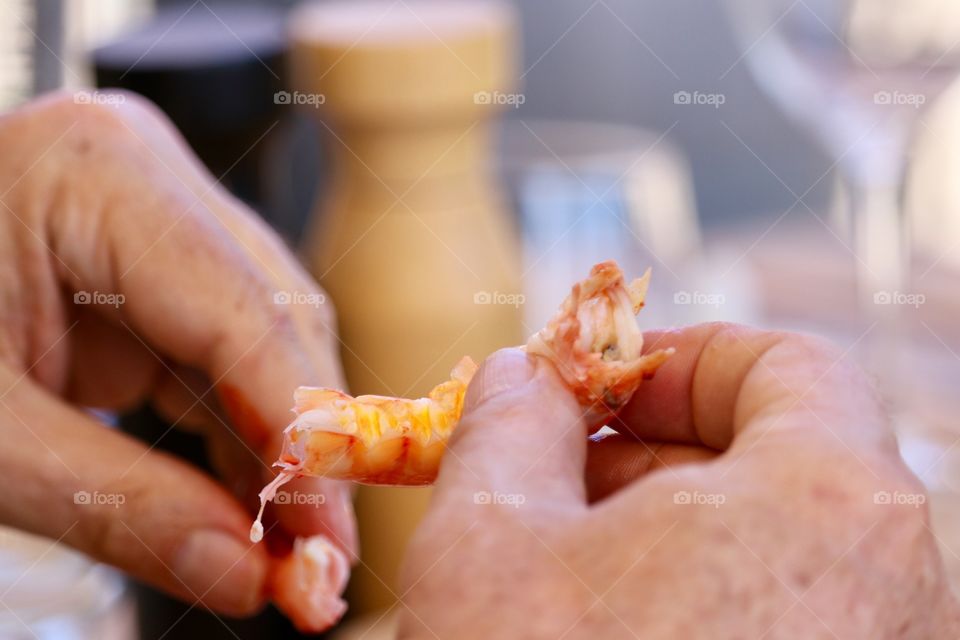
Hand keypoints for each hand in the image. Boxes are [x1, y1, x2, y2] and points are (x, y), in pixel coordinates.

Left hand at [0, 92, 354, 615]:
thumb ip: (123, 510)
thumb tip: (247, 577)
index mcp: (101, 175)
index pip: (245, 315)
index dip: (301, 440)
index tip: (329, 543)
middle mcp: (149, 178)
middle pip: (274, 323)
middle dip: (298, 453)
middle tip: (316, 565)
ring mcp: (154, 217)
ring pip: (263, 342)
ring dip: (277, 452)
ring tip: (287, 552)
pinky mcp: (148, 268)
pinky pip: (220, 352)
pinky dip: (237, 435)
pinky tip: (250, 506)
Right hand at [399, 323, 958, 637]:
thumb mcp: (488, 537)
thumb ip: (508, 423)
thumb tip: (521, 377)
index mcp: (828, 503)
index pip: (784, 365)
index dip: (677, 358)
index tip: (594, 384)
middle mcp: (893, 589)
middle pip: (780, 454)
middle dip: (652, 447)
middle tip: (550, 468)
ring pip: (776, 548)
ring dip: (665, 530)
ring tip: (561, 557)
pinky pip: (784, 620)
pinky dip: (697, 602)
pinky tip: (606, 629)